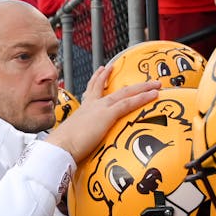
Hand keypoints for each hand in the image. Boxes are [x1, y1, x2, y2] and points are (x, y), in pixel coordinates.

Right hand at [45, 65, 159, 163]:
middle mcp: (92, 105)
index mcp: (83, 110)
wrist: (60, 146)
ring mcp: (101, 108)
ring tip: (154, 83)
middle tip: (126, 67)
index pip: (92, 91)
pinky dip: (143, 98)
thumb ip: (79, 139)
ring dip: (142, 87)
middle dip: (121, 78)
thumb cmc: (64, 147)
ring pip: (125, 93)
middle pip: (110, 88)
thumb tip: (79, 147)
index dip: (98, 79)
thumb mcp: (73, 140)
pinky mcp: (108, 114)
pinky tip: (153, 94)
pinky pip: (129, 103)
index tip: (103, 70)